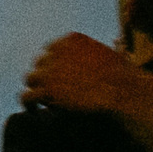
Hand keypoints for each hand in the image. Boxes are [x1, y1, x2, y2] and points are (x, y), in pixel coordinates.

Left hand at [21, 33, 149, 113]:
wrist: (122, 92)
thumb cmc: (125, 78)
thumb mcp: (111, 54)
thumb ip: (98, 52)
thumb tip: (108, 49)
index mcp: (71, 40)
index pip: (51, 49)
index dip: (52, 64)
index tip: (55, 76)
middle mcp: (57, 52)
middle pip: (39, 63)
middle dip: (44, 76)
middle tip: (48, 90)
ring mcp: (50, 70)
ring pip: (30, 79)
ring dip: (34, 89)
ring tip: (37, 102)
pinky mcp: (47, 91)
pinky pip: (27, 96)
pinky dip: (29, 104)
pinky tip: (35, 111)